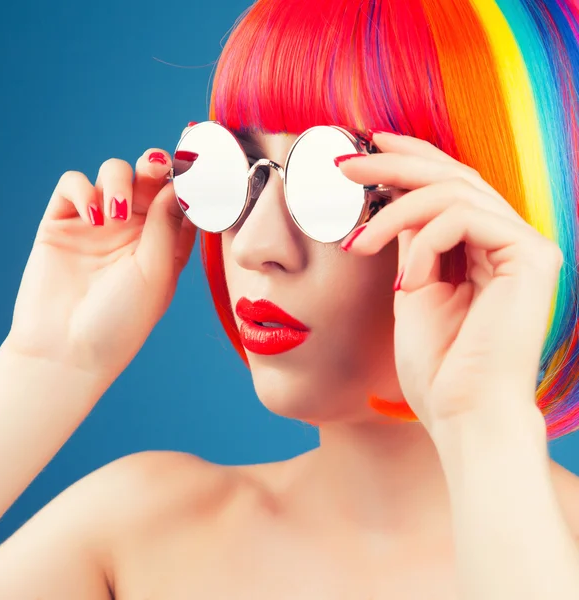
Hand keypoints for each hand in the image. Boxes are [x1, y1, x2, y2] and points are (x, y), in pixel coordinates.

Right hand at [6, 140, 196, 383]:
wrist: (66, 350)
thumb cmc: (122, 320)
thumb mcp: (155, 272)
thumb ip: (166, 225)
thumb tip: (180, 184)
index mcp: (165, 242)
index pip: (181, 199)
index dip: (189, 181)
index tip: (196, 170)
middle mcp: (135, 229)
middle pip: (149, 178)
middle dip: (155, 166)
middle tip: (156, 168)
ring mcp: (99, 223)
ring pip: (113, 173)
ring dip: (119, 179)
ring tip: (117, 212)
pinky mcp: (62, 222)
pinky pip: (73, 185)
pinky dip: (83, 190)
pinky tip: (92, 216)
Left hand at [337, 132, 560, 434]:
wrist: (462, 414)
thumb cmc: (437, 366)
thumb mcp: (413, 290)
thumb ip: (412, 243)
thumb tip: (393, 203)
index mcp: (483, 249)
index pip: (448, 185)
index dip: (409, 158)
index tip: (366, 148)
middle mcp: (508, 241)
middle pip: (451, 176)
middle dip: (393, 164)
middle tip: (345, 163)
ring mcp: (524, 247)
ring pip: (452, 191)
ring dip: (393, 212)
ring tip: (357, 244)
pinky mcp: (531, 257)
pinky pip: (463, 219)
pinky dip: (422, 242)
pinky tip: (407, 281)